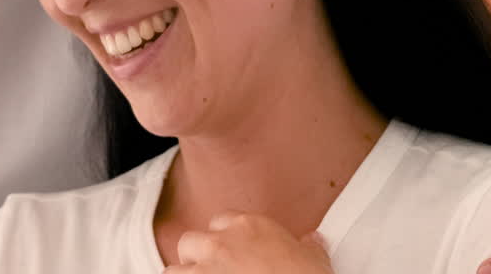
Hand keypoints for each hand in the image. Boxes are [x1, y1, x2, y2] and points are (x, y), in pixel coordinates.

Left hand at [164, 211, 333, 272]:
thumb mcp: (314, 259)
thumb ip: (306, 246)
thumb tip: (312, 243)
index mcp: (250, 227)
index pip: (222, 222)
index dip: (225, 240)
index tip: (233, 254)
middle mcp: (222, 242)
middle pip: (193, 241)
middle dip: (199, 257)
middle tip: (213, 273)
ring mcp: (206, 266)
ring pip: (176, 266)